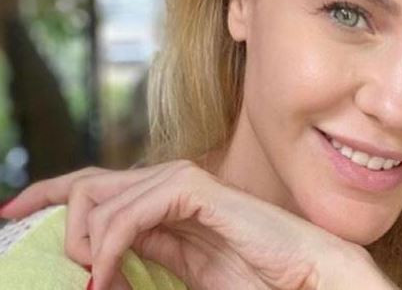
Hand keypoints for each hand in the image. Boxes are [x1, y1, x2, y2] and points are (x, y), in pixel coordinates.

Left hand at [0, 160, 396, 289]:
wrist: (310, 274)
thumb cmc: (260, 276)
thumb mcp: (188, 271)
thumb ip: (150, 255)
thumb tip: (102, 261)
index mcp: (168, 206)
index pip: (98, 188)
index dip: (51, 194)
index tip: (13, 212)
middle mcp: (171, 187)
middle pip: (91, 182)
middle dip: (52, 209)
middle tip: (53, 258)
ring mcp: (186, 185)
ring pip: (104, 194)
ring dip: (84, 241)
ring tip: (91, 280)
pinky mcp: (200, 191)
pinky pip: (136, 208)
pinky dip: (111, 242)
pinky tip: (107, 274)